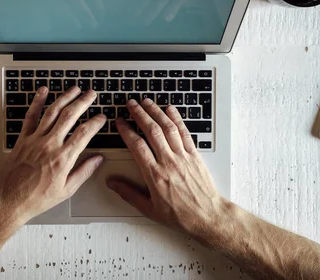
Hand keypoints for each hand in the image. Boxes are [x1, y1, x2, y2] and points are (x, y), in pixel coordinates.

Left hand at [0, 86, 105, 225]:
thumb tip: (97, 160)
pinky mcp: (23, 138)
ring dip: (65, 97)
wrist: (9, 200)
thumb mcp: (66, 190)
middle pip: (70, 116)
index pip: (84, 133)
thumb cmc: (36, 198)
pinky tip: (43, 91)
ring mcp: (35, 139)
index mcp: (63, 158)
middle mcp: (49, 145)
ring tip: (74, 89)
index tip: (101, 117)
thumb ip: (84, 172)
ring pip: (52, 112)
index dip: (95, 122)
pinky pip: (31, 116)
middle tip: (91, 94)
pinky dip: (37, 101)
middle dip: (83, 102)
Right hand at [107, 98, 231, 246]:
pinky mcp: (194, 155)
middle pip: (152, 131)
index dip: (126, 131)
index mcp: (155, 175)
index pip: (137, 145)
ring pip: (168, 128)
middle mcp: (169, 162)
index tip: (120, 122)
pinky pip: (184, 132)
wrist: (207, 217)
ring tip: (147, 102)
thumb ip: (128, 193)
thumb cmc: (180, 215)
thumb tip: (112, 183)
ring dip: (156, 112)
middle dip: (140, 114)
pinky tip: (170, 110)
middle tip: (131, 104)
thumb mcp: (149, 209)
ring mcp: (183, 156)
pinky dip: (177, 119)